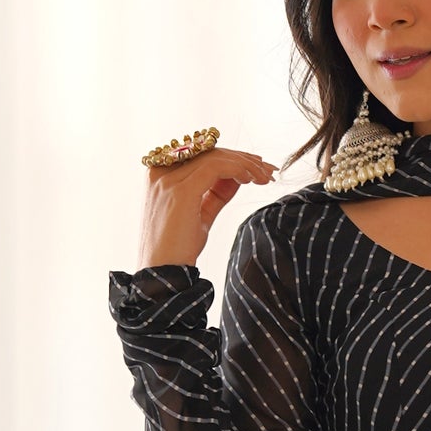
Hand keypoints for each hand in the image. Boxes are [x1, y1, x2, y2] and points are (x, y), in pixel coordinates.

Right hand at [138, 142, 276, 268]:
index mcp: (161, 176)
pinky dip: (238, 169)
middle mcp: (161, 172)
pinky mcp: (180, 190)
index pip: (201, 156)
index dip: (232, 158)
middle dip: (243, 159)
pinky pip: (216, 168)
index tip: (257, 168)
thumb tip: (239, 178)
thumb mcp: (200, 216)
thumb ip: (216, 194)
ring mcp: (168, 180)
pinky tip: (253, 179)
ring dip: (246, 164)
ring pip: (215, 157)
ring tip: (266, 176)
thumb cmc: (178, 252)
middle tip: (269, 169)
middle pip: (209, 153)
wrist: (163, 277)